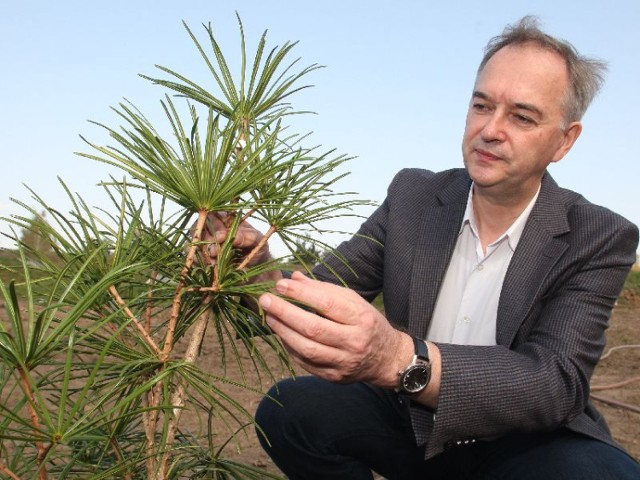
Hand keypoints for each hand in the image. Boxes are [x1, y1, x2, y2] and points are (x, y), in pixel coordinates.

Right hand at [200, 212, 271, 267]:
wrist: (253, 268)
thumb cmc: (256, 248)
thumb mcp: (258, 240)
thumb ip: (248, 237)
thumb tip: (235, 238)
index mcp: (226, 218)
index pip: (214, 216)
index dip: (215, 227)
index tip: (221, 238)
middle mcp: (213, 227)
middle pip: (201, 228)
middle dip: (208, 242)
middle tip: (215, 253)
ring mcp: (205, 241)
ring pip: (195, 242)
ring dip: (203, 253)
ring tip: (214, 263)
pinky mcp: (201, 255)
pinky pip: (193, 256)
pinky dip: (199, 262)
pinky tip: (210, 267)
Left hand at [258, 271, 413, 387]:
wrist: (386, 358)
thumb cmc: (366, 323)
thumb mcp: (353, 301)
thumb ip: (323, 290)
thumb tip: (293, 278)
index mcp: (361, 318)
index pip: (327, 304)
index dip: (301, 294)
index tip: (281, 284)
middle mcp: (354, 342)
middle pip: (313, 328)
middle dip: (285, 312)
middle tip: (266, 300)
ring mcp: (343, 363)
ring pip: (306, 348)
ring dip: (283, 331)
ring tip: (270, 316)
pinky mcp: (334, 377)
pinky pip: (305, 362)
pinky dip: (290, 346)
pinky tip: (282, 333)